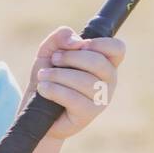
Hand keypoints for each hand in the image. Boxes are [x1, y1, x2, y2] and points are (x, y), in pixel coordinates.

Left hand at [24, 26, 126, 140]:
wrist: (36, 110)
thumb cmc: (47, 78)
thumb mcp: (49, 51)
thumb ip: (61, 37)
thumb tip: (76, 41)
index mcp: (105, 63)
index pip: (117, 48)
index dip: (100, 43)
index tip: (80, 46)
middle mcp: (108, 81)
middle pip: (99, 62)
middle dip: (71, 57)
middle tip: (54, 60)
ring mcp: (101, 99)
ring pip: (85, 81)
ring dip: (57, 75)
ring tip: (43, 76)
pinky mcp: (88, 114)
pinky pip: (73, 98)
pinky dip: (54, 90)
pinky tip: (43, 89)